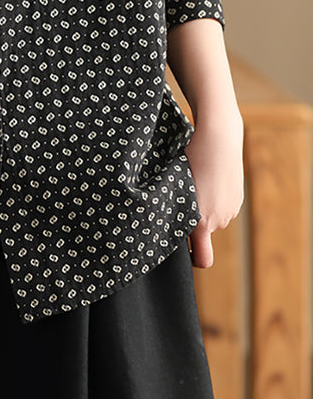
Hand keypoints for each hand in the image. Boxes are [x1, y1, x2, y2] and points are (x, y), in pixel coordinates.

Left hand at [184, 104, 244, 267]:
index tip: (181, 250)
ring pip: (212, 218)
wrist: (218, 138)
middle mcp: (218, 221)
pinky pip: (222, 207)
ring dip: (204, 209)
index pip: (202, 259)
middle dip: (193, 224)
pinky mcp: (237, 200)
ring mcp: (230, 210)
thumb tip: (161, 221)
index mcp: (201, 222)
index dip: (192, 259)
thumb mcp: (176, 186)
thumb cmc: (190, 159)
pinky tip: (207, 180)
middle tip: (179, 201)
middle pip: (203, 234)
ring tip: (195, 186)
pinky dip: (214, 200)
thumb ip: (173, 209)